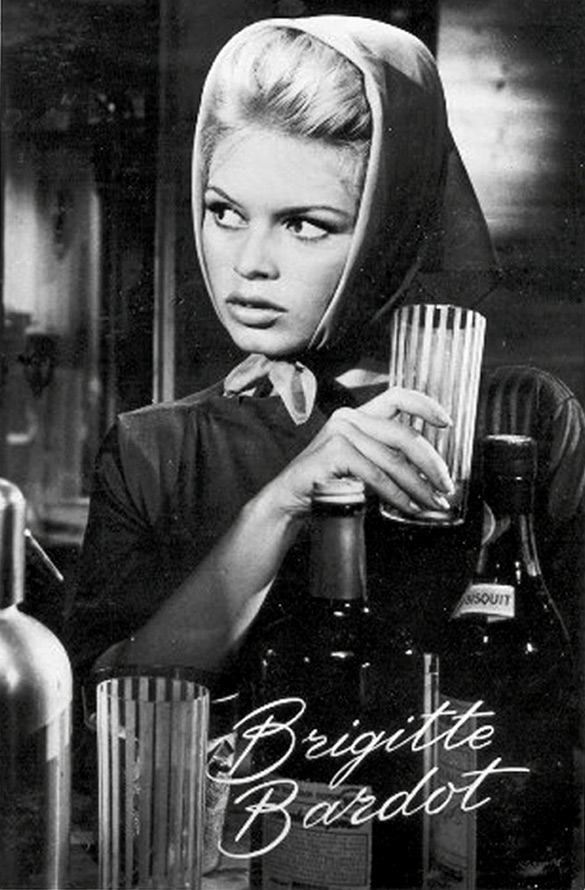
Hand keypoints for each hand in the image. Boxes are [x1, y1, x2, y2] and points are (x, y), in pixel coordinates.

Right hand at [266, 387, 453, 518]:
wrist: (291, 498)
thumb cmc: (328, 482)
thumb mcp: (362, 462)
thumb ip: (389, 456)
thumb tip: (431, 473)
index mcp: (359, 415)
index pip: (398, 396)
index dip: (426, 405)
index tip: (447, 423)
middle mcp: (349, 418)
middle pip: (404, 434)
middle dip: (432, 463)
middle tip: (446, 487)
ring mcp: (340, 432)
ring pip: (393, 459)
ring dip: (418, 486)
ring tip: (432, 504)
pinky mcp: (334, 452)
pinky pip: (376, 475)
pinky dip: (396, 495)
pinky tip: (408, 507)